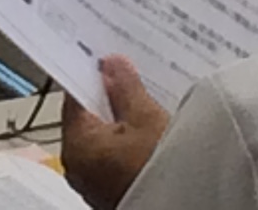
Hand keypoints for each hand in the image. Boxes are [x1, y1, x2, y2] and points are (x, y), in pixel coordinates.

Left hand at [60, 56, 172, 209]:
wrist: (181, 204)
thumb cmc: (158, 173)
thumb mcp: (145, 117)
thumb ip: (125, 88)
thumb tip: (112, 67)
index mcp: (76, 145)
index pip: (75, 97)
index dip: (93, 76)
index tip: (109, 62)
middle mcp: (76, 167)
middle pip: (88, 119)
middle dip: (109, 100)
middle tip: (132, 81)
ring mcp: (92, 183)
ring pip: (101, 140)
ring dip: (119, 124)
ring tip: (145, 108)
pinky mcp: (109, 192)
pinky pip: (111, 159)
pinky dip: (125, 145)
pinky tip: (147, 136)